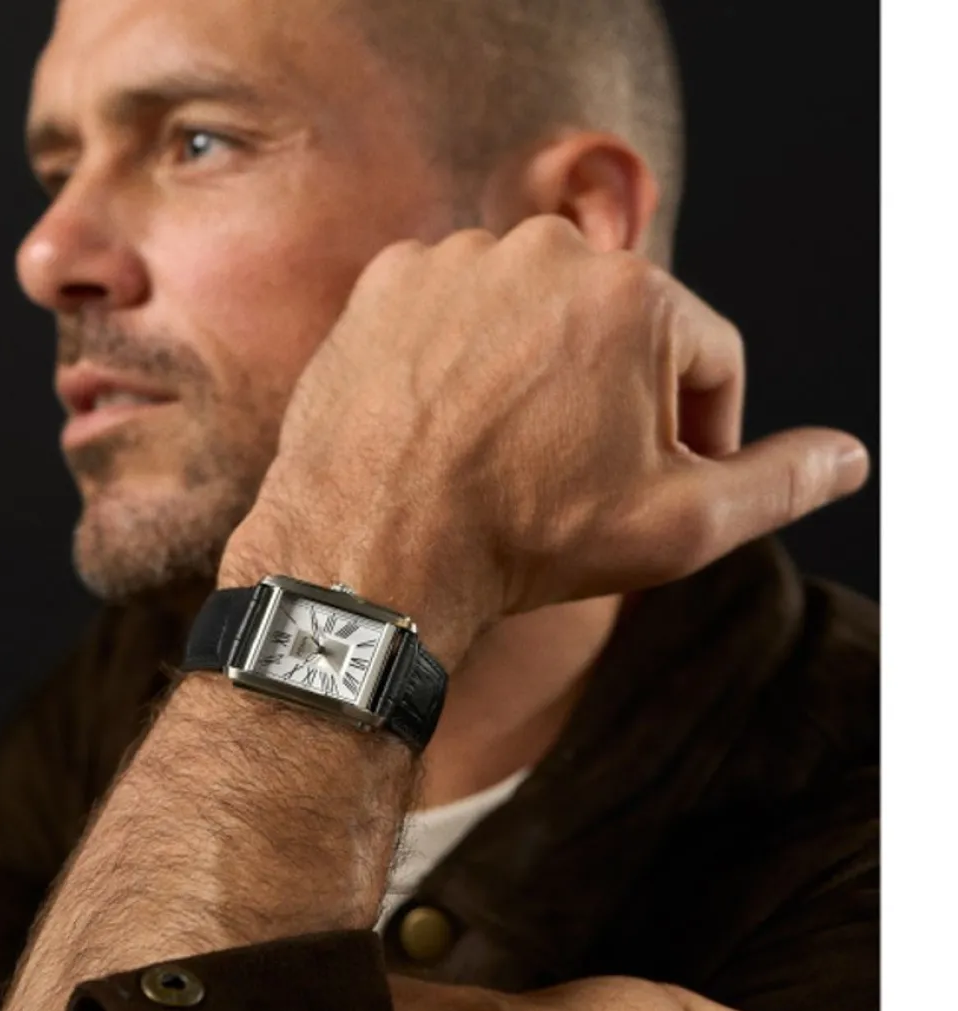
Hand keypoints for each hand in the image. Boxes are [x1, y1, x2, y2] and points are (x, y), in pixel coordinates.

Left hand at [223, 220, 867, 664]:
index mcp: (633, 295)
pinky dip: (463, 360)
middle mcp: (542, 250)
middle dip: (618, 401)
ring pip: (532, 318)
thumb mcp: (680, 525)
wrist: (372, 552)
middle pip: (619, 330)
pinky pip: (454, 314)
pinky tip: (450, 425)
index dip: (704, 426)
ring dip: (538, 375)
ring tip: (510, 455)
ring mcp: (454, 259)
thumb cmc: (527, 540)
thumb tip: (845, 456)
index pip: (708, 354)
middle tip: (582, 476)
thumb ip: (776, 481)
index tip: (670, 479)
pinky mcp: (385, 281)